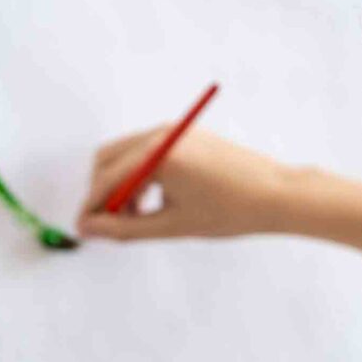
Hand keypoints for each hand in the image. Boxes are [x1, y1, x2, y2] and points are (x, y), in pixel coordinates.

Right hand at [75, 126, 290, 240]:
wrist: (277, 195)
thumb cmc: (231, 211)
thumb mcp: (172, 226)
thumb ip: (125, 229)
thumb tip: (90, 229)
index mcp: (159, 154)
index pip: (107, 179)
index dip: (91, 207)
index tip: (83, 230)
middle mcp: (163, 134)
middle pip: (109, 159)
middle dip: (103, 192)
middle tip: (110, 227)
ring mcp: (176, 131)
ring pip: (128, 156)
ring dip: (123, 186)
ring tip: (137, 220)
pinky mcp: (187, 136)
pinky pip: (149, 152)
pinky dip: (142, 176)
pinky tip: (153, 203)